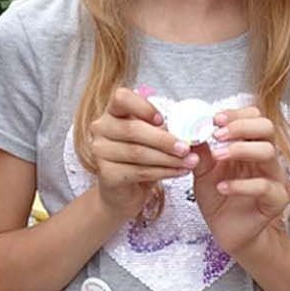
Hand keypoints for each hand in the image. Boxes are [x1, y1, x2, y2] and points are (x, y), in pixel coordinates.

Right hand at [88, 87, 197, 218]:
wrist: (124, 192)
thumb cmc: (139, 159)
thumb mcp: (152, 138)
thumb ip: (163, 129)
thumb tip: (190, 129)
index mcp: (112, 112)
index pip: (121, 98)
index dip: (143, 107)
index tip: (162, 120)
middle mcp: (101, 129)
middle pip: (133, 129)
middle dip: (165, 140)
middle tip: (187, 148)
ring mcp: (100, 152)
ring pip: (138, 153)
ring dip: (169, 158)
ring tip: (190, 161)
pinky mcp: (106, 174)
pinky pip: (139, 171)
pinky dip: (163, 172)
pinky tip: (179, 172)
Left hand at [190, 107, 289, 256]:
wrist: (227, 232)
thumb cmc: (219, 199)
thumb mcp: (203, 172)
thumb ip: (200, 152)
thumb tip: (192, 129)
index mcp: (250, 146)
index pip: (254, 118)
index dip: (236, 114)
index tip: (214, 120)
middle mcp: (265, 158)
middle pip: (266, 128)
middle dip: (241, 126)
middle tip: (217, 135)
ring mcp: (274, 178)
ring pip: (268, 152)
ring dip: (241, 149)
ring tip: (218, 156)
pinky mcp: (276, 200)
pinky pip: (264, 186)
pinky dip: (241, 185)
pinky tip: (222, 187)